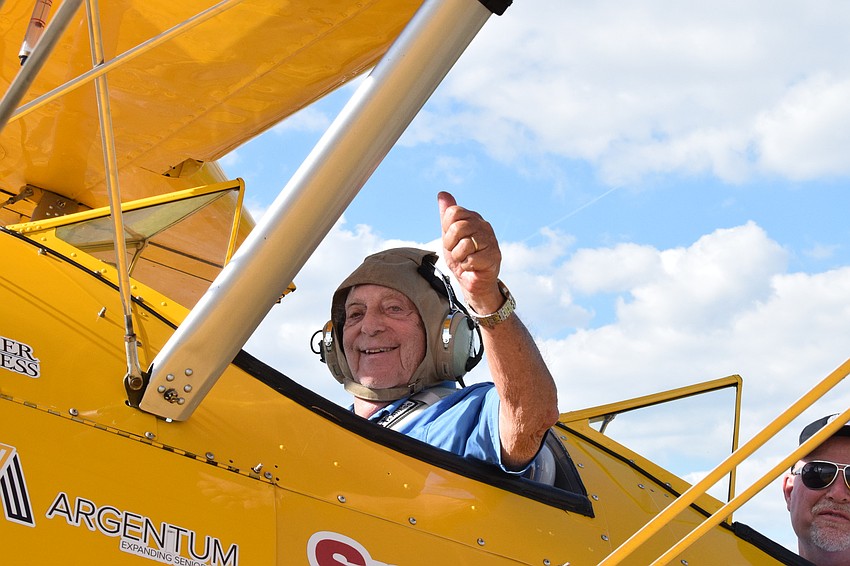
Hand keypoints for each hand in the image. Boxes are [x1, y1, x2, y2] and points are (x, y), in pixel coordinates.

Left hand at [437, 191, 503, 313]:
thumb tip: (442, 193)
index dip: (446, 229)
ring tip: (465, 260)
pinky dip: (467, 266)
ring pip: (464, 244)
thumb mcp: (449, 235)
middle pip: (457, 227)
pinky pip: (471, 259)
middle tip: (457, 252)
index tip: (451, 240)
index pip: (453, 212)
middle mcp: (484, 226)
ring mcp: (491, 240)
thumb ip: (447, 215)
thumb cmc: (461, 257)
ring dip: (459, 257)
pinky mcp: (494, 256)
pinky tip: (473, 267)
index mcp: (473, 218)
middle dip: (451, 244)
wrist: (473, 281)